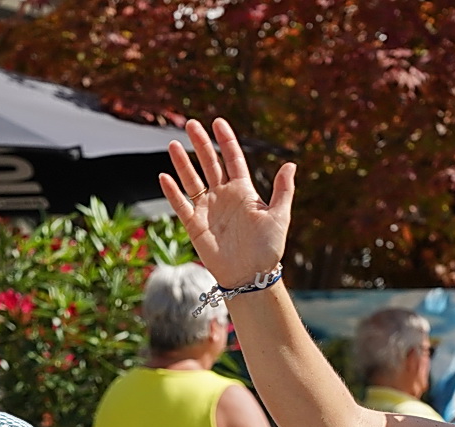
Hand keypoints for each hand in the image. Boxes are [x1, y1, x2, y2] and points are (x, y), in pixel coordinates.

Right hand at [159, 118, 296, 289]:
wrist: (251, 275)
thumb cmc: (268, 248)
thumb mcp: (280, 216)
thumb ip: (283, 190)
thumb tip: (290, 164)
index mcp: (244, 191)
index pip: (232, 159)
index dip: (226, 140)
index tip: (218, 122)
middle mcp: (224, 196)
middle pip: (209, 164)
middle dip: (201, 144)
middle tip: (191, 124)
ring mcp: (208, 209)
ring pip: (192, 180)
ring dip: (183, 163)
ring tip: (174, 144)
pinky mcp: (195, 225)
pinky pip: (181, 205)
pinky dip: (172, 192)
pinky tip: (164, 176)